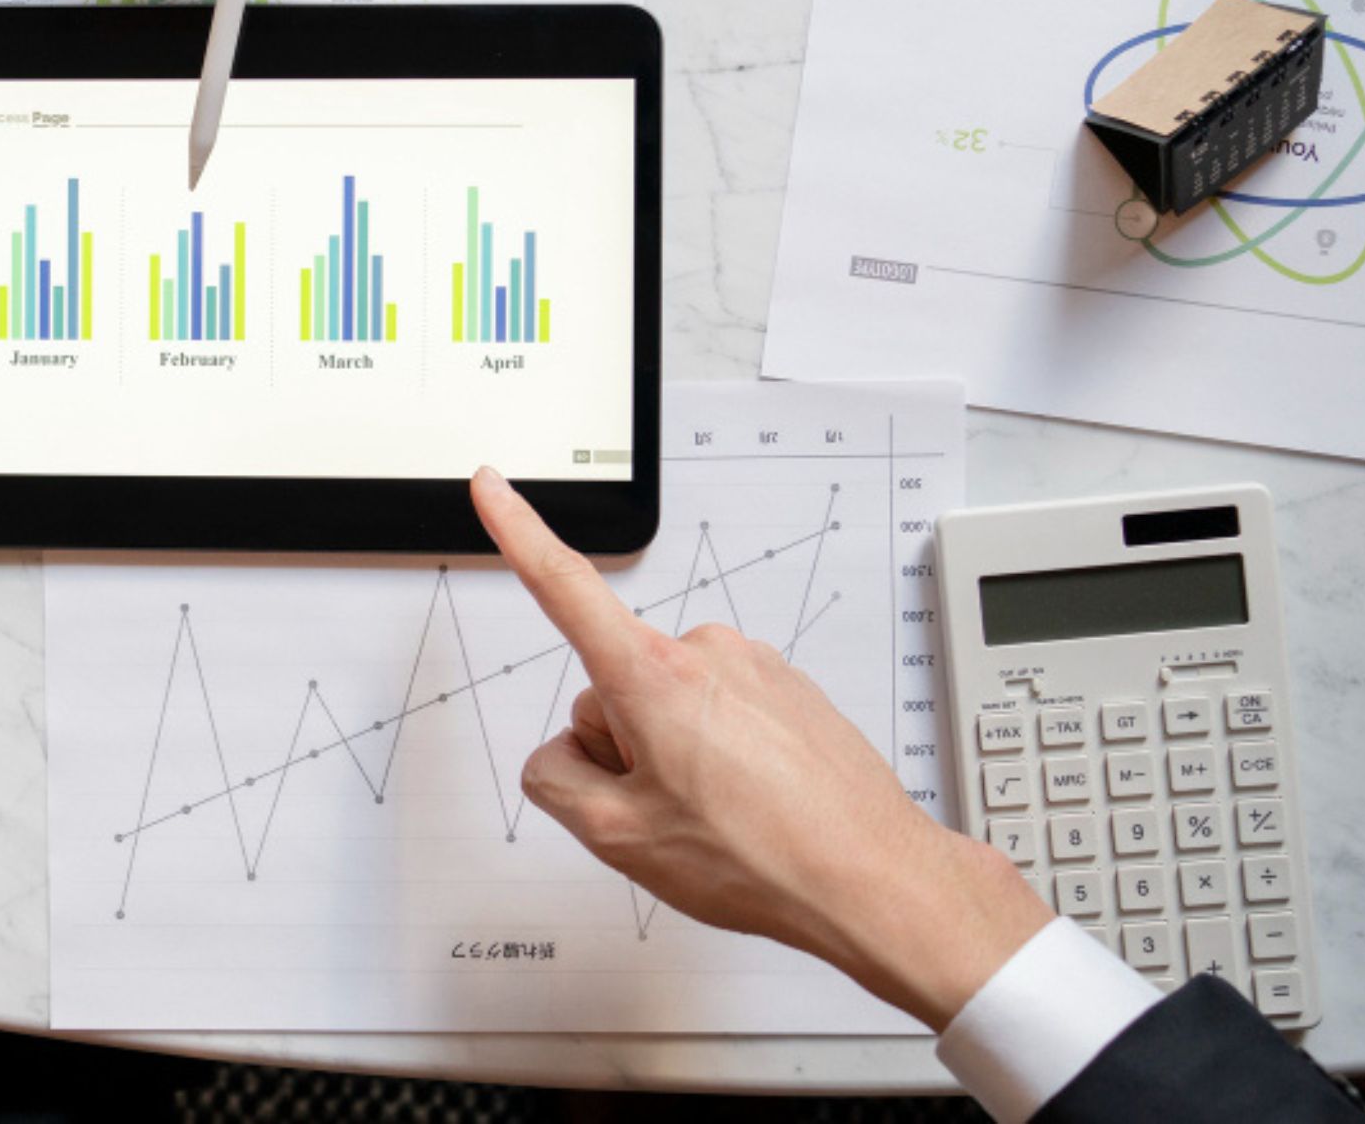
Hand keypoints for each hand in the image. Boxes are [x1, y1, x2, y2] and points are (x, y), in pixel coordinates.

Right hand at [473, 468, 1051, 1029]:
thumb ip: (557, 783)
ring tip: (723, 818)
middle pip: (613, 689)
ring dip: (675, 757)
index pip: (564, 588)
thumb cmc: (764, 859)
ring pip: (668, 706)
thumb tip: (561, 757)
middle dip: (623, 750)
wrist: (873, 879)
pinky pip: (720, 714)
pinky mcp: (787, 689)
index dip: (518, 532)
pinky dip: (722, 757)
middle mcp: (704, 652)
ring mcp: (752, 667)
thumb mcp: (620, 839)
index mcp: (653, 676)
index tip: (492, 485)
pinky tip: (752, 808)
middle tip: (671, 814)